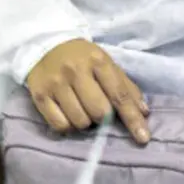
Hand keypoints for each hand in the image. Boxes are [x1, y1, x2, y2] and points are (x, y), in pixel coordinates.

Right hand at [25, 38, 149, 143]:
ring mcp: (55, 83)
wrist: (44, 45)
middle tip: (98, 109)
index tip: (143, 138)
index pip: (119, 95)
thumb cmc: (81, 58)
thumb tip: (143, 113)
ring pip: (80, 121)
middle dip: (104, 118)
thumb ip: (125, 87)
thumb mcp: (105, 64)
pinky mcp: (39, 95)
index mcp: (97, 61)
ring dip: (85, 122)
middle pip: (99, 112)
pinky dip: (68, 126)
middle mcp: (75, 71)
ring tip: (81, 108)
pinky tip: (67, 113)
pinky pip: (60, 125)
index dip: (132, 119)